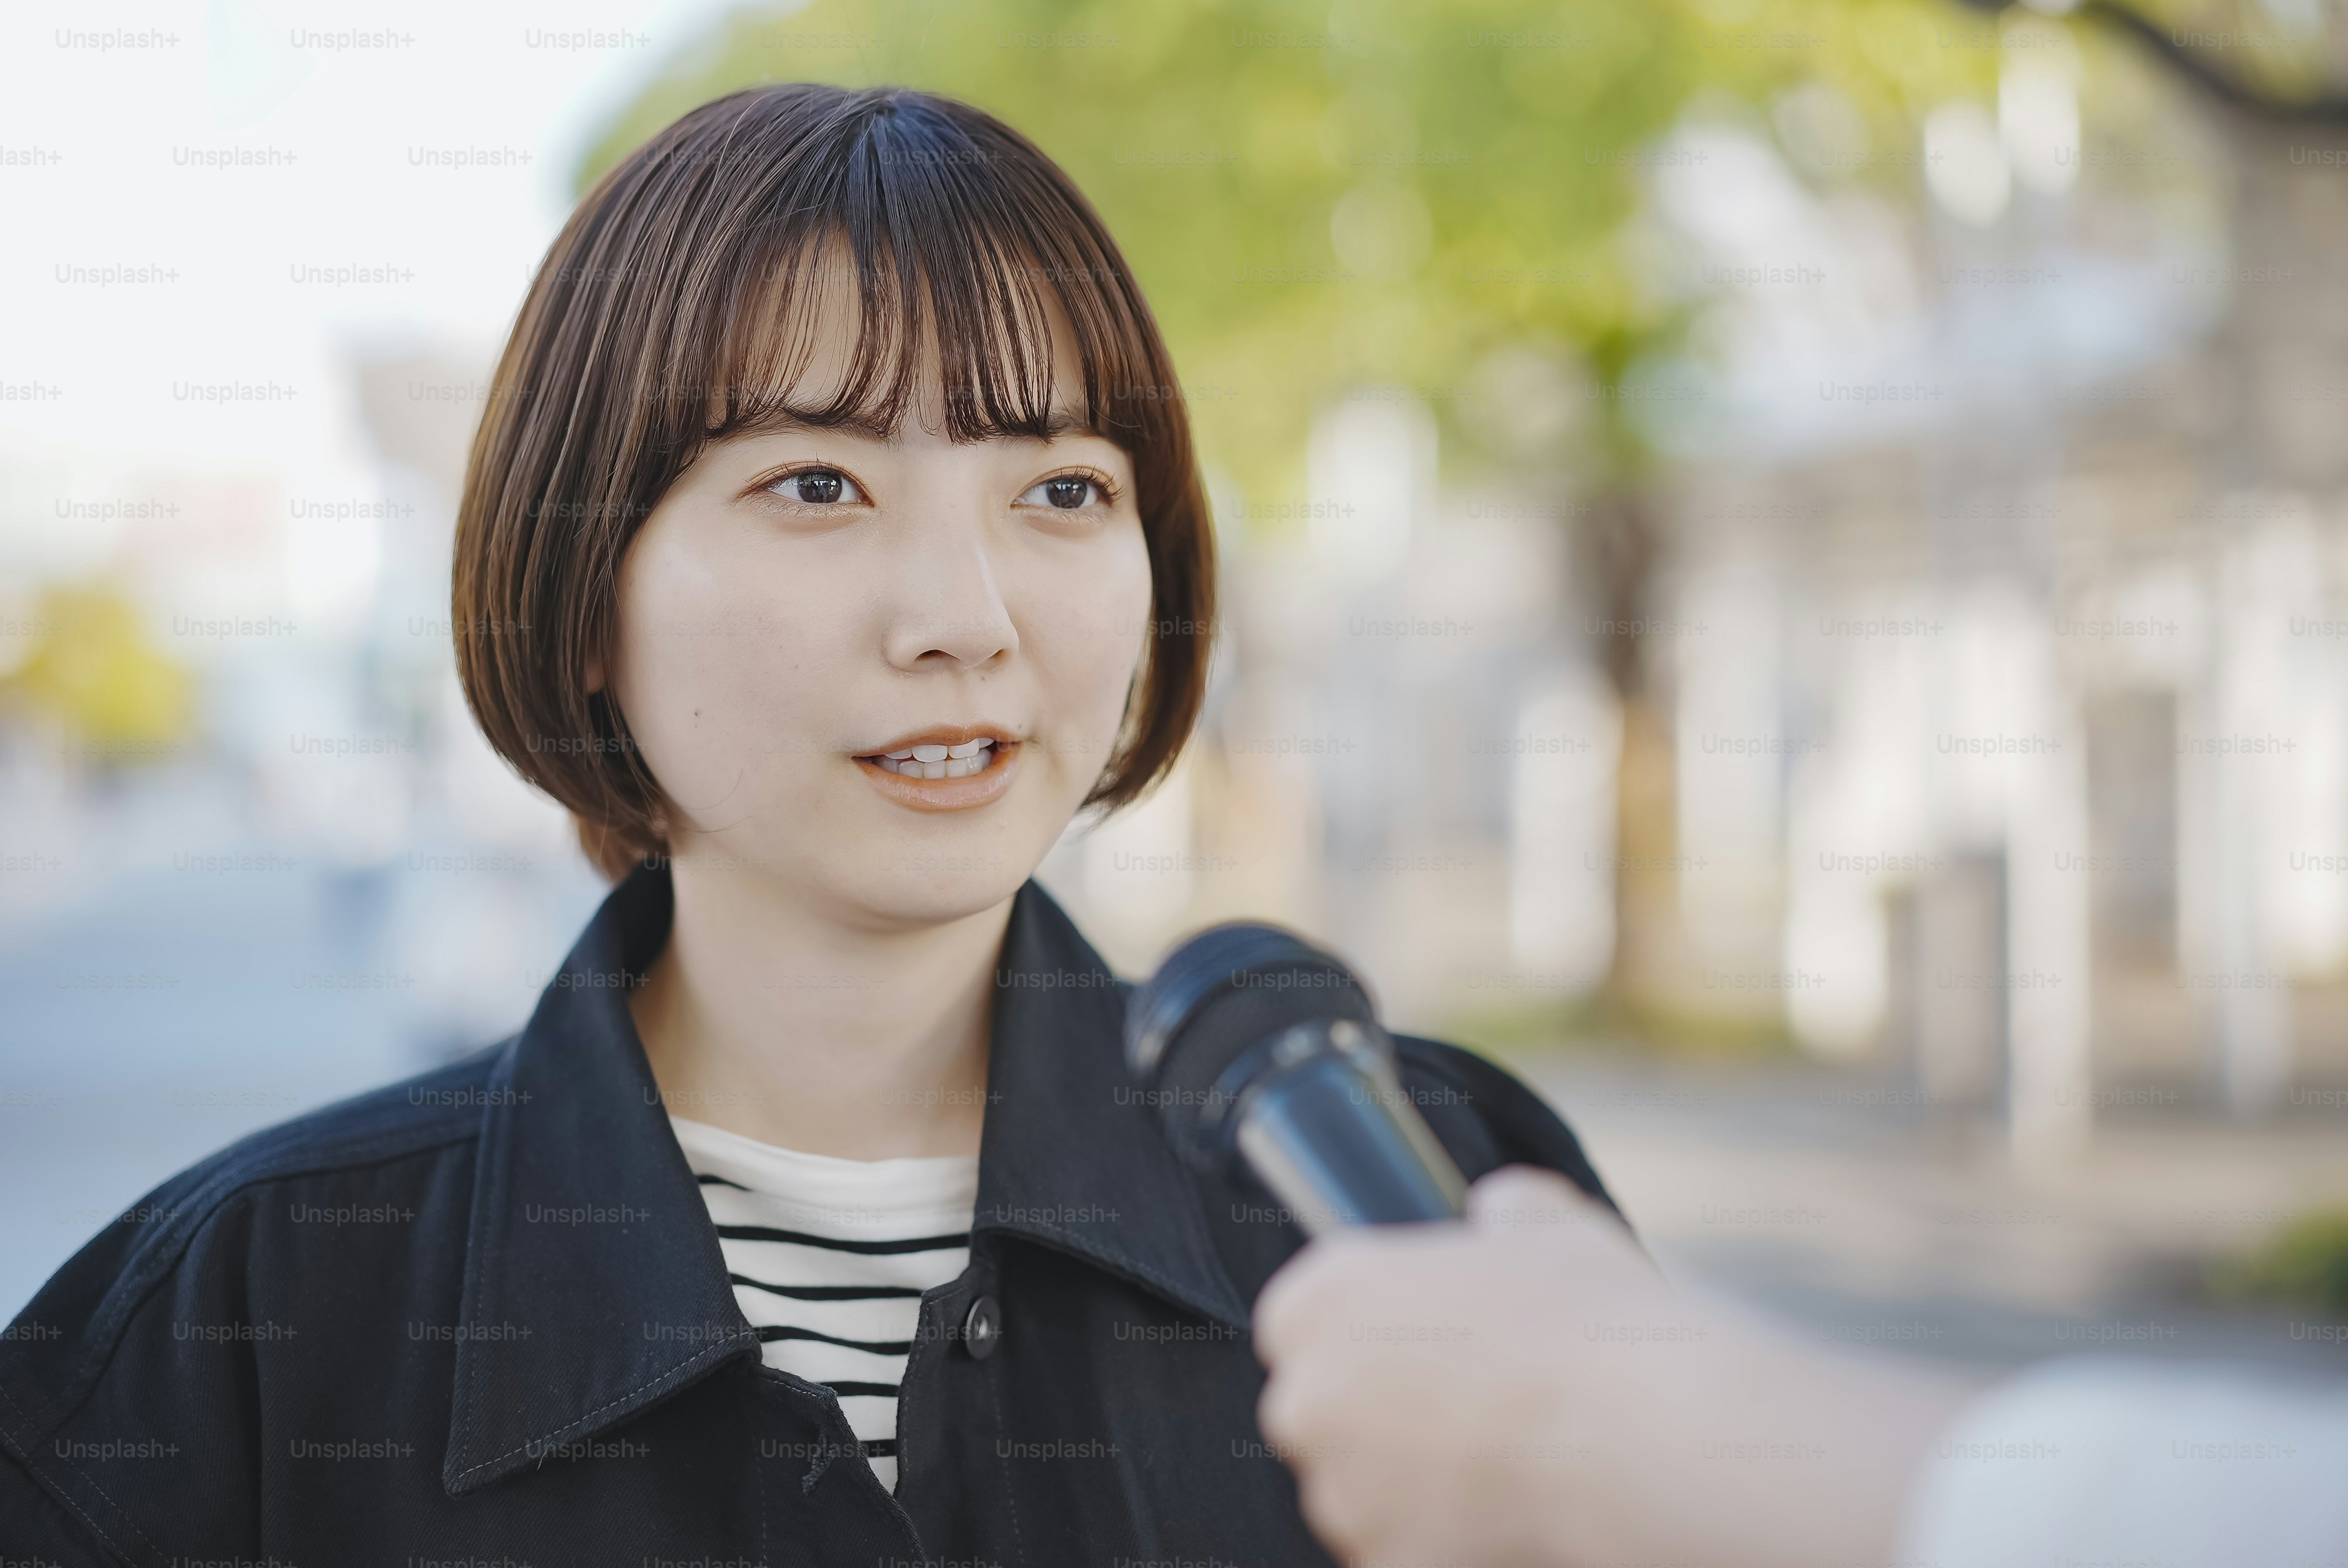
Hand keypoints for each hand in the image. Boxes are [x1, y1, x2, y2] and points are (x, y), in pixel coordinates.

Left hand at [1252, 1166, 1971, 1567]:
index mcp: (1322, 1298)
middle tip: (1468, 1408)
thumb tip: (1501, 1214)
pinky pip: (1401, 1549)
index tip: (1417, 1345)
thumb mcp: (1549, 1227)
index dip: (1366, 1334)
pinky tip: (1508, 1510)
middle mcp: (1310, 1396)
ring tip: (1502, 1462)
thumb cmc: (1593, 1324)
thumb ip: (1504, 1215)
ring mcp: (1341, 1493)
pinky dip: (1443, 1539)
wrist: (1640, 1439)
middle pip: (1322, 1412)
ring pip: (1361, 1490)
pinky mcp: (1383, 1563)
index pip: (1301, 1320)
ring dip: (1411, 1484)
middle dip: (1380, 1416)